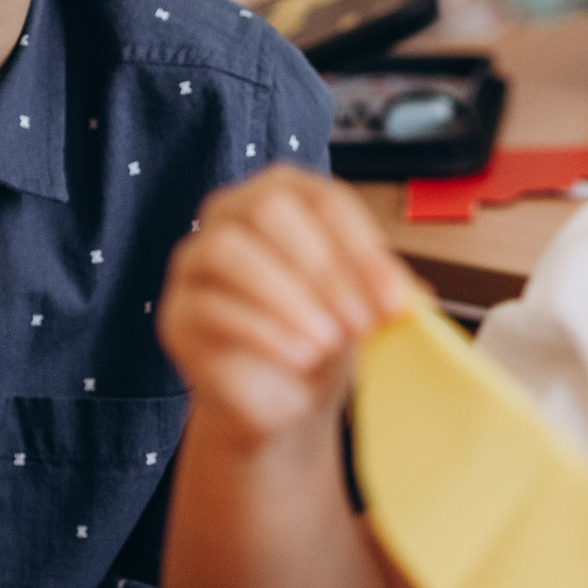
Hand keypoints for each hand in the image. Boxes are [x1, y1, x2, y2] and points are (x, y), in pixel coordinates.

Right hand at [159, 166, 422, 451]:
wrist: (284, 393)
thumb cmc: (324, 332)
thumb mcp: (366, 305)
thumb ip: (386, 291)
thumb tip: (411, 294)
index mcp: (283, 193)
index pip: (321, 198)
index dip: (362, 246)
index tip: (395, 296)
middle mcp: (231, 213)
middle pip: (270, 212)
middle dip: (325, 269)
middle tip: (363, 321)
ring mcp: (195, 260)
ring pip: (228, 251)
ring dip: (288, 297)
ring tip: (329, 340)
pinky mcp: (176, 312)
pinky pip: (210, 306)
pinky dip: (263, 332)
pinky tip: (300, 357)